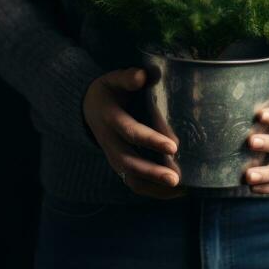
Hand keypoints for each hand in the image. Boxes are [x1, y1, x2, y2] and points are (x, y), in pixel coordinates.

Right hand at [83, 67, 187, 199]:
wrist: (88, 108)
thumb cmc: (110, 91)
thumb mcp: (114, 80)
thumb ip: (127, 78)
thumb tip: (143, 76)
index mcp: (110, 118)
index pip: (130, 132)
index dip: (151, 140)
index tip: (172, 147)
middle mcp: (110, 141)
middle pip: (129, 162)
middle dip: (152, 172)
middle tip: (175, 179)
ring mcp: (113, 156)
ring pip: (130, 177)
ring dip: (154, 186)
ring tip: (180, 190)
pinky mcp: (119, 165)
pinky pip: (133, 183)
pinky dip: (153, 191)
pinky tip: (176, 192)